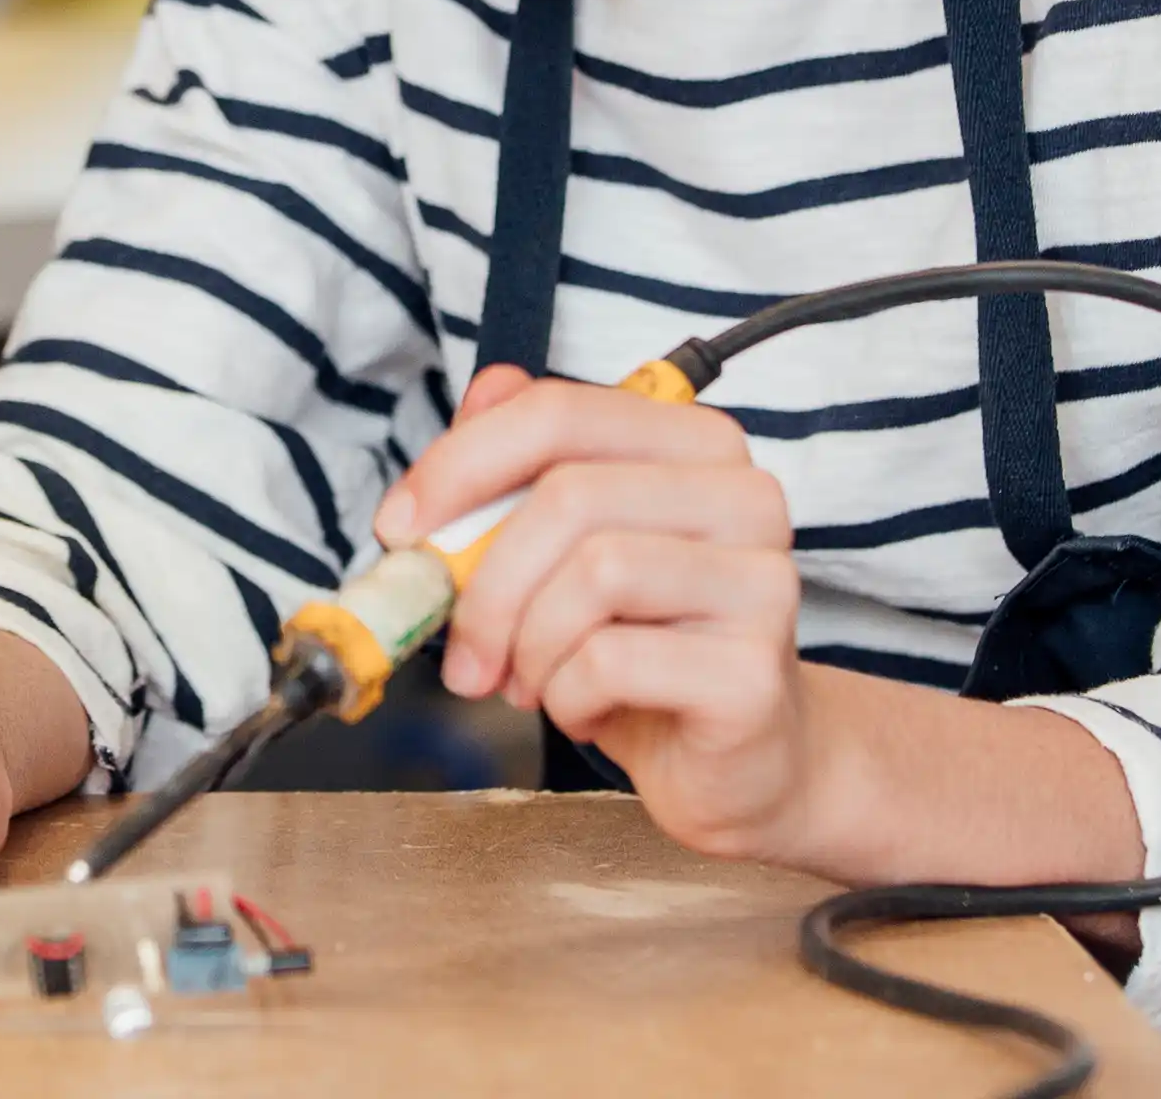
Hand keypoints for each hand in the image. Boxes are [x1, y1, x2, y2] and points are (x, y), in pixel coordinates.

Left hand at [373, 364, 823, 864]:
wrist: (742, 765)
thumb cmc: (645, 647)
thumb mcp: (569, 552)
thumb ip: (525, 469)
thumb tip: (479, 396)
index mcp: (696, 444)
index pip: (559, 413)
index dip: (459, 465)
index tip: (399, 530)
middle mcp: (744, 496)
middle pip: (569, 496)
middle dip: (486, 583)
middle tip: (462, 651)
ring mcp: (762, 581)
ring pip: (593, 574)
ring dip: (530, 644)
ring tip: (531, 682)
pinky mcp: (753, 671)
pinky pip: (610, 660)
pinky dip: (565, 694)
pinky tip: (584, 710)